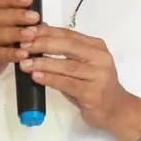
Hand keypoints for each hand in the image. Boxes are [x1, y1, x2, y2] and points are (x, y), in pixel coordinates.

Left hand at [19, 26, 140, 140]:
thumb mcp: (83, 65)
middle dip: (43, 44)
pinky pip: (68, 84)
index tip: (27, 31)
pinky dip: (50, 79)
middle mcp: (100, 58)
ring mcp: (98, 76)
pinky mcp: (93, 93)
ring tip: (25, 63)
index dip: (47, 32)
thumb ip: (66, 53)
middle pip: (68, 46)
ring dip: (43, 63)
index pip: (69, 34)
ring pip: (67, 65)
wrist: (117, 110)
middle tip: (23, 45)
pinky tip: (37, 77)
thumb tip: (39, 37)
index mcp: (97, 47)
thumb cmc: (95, 86)